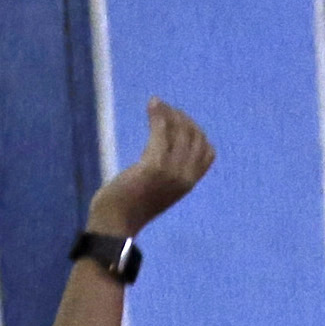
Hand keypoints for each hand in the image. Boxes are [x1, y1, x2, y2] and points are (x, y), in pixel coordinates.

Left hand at [88, 99, 215, 240]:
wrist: (115, 221)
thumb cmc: (131, 206)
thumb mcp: (158, 189)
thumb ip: (168, 173)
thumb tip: (165, 147)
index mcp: (189, 184)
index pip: (208, 152)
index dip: (197, 133)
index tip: (179, 121)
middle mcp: (186, 177)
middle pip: (196, 138)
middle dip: (183, 118)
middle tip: (165, 108)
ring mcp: (172, 172)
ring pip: (180, 132)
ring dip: (170, 113)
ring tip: (157, 103)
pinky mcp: (154, 166)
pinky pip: (161, 133)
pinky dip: (158, 115)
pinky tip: (152, 104)